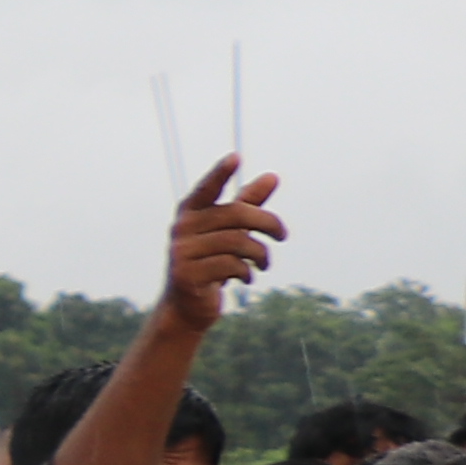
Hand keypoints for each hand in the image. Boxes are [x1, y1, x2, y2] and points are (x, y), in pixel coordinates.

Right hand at [153, 158, 285, 334]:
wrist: (187, 307)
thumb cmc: (211, 263)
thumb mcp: (230, 233)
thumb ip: (248, 205)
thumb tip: (272, 176)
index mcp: (190, 213)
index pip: (207, 189)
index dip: (220, 173)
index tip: (236, 157)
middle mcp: (182, 228)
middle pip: (236, 214)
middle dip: (267, 223)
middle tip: (283, 235)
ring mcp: (182, 252)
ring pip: (238, 242)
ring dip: (260, 254)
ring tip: (264, 263)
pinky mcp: (187, 274)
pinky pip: (232, 265)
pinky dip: (247, 272)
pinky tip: (246, 277)